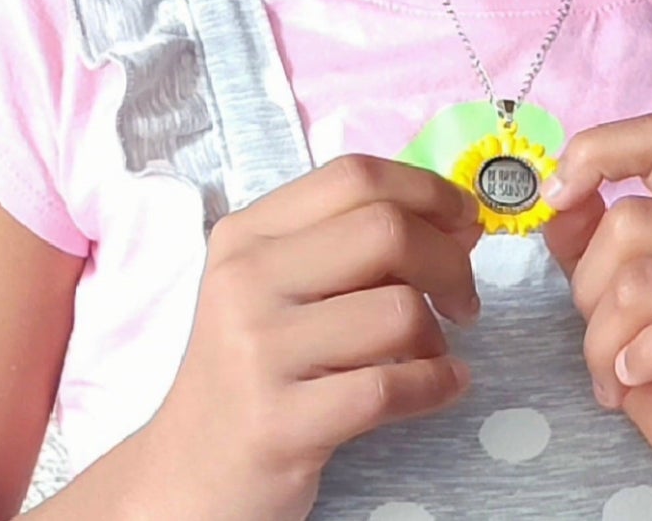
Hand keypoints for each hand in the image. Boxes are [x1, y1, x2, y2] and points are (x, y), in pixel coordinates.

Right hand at [139, 154, 483, 520]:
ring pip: (396, 311)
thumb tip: (459, 220)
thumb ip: (355, 245)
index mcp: (249, 233)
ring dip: (437, 335)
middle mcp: (246, 279)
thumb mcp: (281, 287)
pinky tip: (444, 385)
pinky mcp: (278, 423)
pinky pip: (388, 388)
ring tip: (432, 353)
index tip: (464, 220)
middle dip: (448, 260)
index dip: (427, 190)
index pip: (354, 176)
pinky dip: (436, 384)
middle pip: (385, 231)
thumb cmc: (253, 368)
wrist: (187, 475)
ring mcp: (258, 351)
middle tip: (462, 299)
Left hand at [542, 113, 651, 520]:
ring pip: (645, 281)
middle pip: (631, 220)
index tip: (557, 196)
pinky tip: (638, 379)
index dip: (597, 153)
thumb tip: (559, 196)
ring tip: (616, 373)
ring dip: (606, 339)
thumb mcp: (616, 298)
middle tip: (598, 341)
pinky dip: (642, 359)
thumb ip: (589, 239)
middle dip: (588, 290)